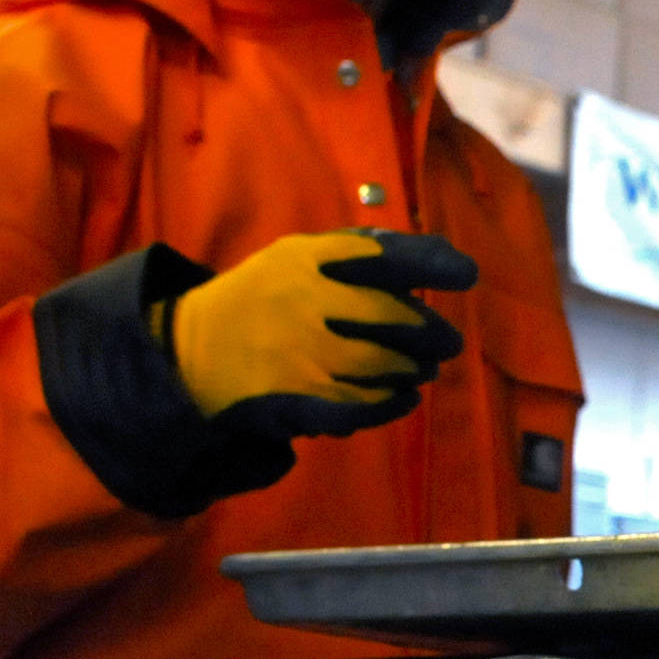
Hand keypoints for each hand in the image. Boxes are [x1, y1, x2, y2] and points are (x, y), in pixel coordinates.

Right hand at [161, 229, 477, 439]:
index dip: (432, 266)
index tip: (467, 275)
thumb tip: (444, 256)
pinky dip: (391, 404)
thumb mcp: (302, 256)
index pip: (385, 256)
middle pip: (396, 319)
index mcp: (311, 260)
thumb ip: (367, 251)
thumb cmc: (264, 297)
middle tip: (448, 343)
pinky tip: (404, 399)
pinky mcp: (298, 399)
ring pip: (386, 366)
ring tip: (421, 369)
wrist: (191, 351)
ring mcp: (304, 354)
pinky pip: (362, 406)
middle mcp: (310, 303)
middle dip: (433, 333)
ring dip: (415, 369)